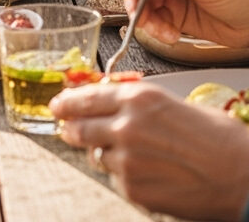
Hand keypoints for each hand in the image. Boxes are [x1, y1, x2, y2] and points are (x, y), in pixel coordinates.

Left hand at [50, 82, 248, 220]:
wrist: (243, 177)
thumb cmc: (216, 139)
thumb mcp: (171, 104)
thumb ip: (135, 104)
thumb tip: (107, 102)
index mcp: (137, 99)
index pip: (85, 97)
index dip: (66, 102)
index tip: (57, 105)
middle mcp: (126, 126)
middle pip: (79, 127)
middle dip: (71, 128)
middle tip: (67, 128)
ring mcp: (127, 160)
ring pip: (96, 155)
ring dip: (104, 153)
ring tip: (132, 155)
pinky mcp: (133, 189)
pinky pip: (115, 179)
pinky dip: (124, 176)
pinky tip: (148, 174)